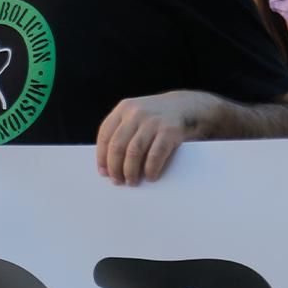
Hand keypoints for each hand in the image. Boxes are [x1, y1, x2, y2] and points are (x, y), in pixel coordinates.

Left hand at [95, 91, 210, 185]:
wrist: (185, 106)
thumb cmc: (155, 117)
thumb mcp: (135, 114)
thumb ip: (121, 131)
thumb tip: (107, 164)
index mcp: (123, 108)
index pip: (105, 135)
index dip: (102, 156)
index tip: (103, 172)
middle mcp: (136, 113)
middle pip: (117, 145)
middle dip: (115, 167)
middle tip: (117, 181)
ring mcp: (153, 122)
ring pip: (134, 152)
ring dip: (130, 170)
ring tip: (131, 181)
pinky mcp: (169, 131)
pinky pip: (155, 155)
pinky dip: (150, 169)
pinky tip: (150, 176)